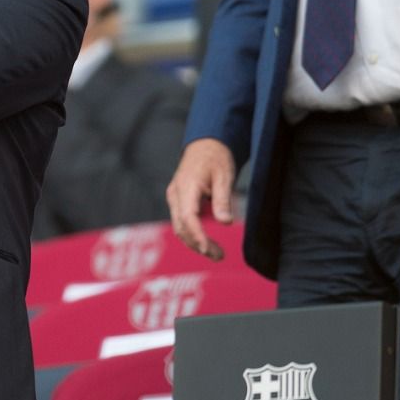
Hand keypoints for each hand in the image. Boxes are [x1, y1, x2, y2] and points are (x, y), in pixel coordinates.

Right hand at [166, 138, 235, 259]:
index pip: (188, 217)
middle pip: (181, 227)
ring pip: (179, 227)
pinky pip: (180, 221)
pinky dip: (192, 234)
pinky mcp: (177, 200)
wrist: (205, 144)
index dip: (198, 236)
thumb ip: (223, 200)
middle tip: (220, 256)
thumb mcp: (224, 176)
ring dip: (194, 242)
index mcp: (187, 186)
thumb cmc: (216, 157)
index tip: (209, 250)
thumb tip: (225, 223)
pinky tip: (206, 242)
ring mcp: (174, 197)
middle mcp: (175, 193)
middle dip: (198, 244)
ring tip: (216, 253)